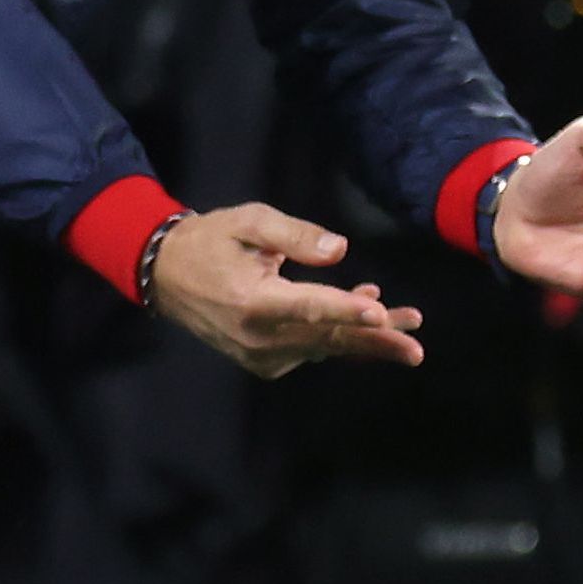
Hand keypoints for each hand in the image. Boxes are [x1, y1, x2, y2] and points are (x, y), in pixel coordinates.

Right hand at [145, 203, 426, 377]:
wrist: (166, 276)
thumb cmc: (210, 240)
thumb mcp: (249, 221)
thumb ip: (295, 235)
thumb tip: (341, 250)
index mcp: (253, 301)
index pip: (309, 307)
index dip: (347, 310)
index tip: (381, 314)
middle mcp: (258, 338)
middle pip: (327, 338)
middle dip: (376, 340)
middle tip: (416, 345)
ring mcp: (260, 355)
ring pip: (324, 345)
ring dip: (366, 336)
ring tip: (408, 323)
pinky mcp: (263, 362)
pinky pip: (311, 347)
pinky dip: (339, 334)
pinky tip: (366, 313)